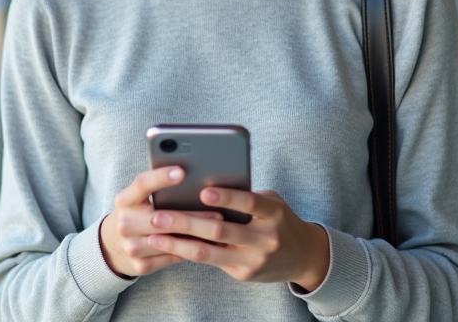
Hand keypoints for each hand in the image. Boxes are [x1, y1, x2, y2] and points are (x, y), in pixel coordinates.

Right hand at [100, 167, 224, 277]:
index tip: (182, 170)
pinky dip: (190, 251)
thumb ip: (155, 189)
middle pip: (162, 218)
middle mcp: (125, 224)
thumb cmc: (134, 214)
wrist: (111, 247)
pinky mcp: (140, 266)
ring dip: (196, 235)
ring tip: (219, 229)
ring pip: (170, 241)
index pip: (142, 184)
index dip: (161, 176)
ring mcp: (131, 247)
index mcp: (124, 200)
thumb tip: (190, 176)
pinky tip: (207, 244)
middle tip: (219, 212)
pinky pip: (172, 258)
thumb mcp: (136, 199)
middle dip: (193, 215)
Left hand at [145, 187, 331, 290]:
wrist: (304, 257)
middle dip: (186, 222)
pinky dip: (187, 252)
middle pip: (220, 229)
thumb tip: (206, 182)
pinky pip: (211, 261)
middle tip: (158, 215)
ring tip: (154, 234)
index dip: (226, 197)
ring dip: (178, 243)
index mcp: (273, 213)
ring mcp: (254, 259)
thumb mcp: (272, 202)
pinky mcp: (244, 274)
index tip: (202, 192)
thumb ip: (247, 195)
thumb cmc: (279, 219)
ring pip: (209, 252)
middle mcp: (265, 238)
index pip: (249, 202)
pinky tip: (168, 245)